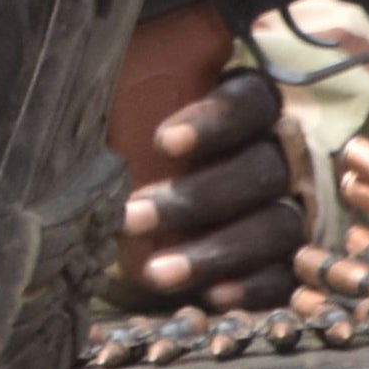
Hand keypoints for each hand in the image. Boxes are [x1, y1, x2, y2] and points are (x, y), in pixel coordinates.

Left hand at [117, 14, 305, 304]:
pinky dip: (251, 288)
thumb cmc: (136, 147)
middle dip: (196, 197)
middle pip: (260, 170)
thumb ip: (122, 94)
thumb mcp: (128, 110)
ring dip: (215, 251)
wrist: (152, 218)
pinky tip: (213, 296)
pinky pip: (285, 277)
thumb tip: (77, 72)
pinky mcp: (290, 263)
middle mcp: (279, 154)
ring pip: (275, 227)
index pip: (249, 101)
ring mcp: (290, 209)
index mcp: (248, 106)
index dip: (213, 121)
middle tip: (133, 216)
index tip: (162, 142)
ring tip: (156, 272)